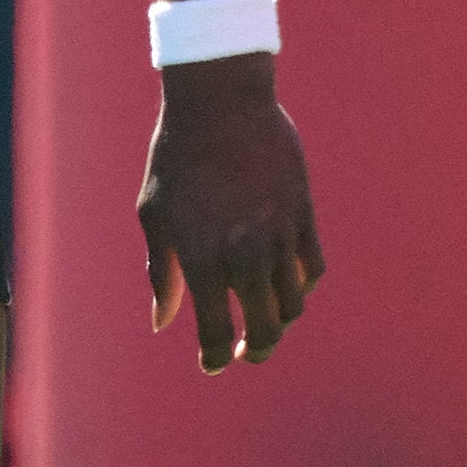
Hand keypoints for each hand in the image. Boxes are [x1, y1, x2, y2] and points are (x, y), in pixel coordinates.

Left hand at [145, 58, 321, 369]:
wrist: (221, 103)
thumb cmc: (175, 156)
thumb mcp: (154, 213)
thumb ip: (161, 271)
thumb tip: (162, 321)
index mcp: (200, 259)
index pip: (217, 332)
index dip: (216, 358)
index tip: (213, 364)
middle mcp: (244, 255)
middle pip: (266, 329)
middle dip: (256, 351)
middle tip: (248, 353)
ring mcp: (278, 236)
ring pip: (294, 304)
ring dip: (281, 321)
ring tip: (267, 320)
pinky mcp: (302, 215)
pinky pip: (312, 267)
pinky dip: (302, 284)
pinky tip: (286, 283)